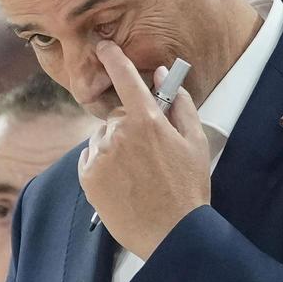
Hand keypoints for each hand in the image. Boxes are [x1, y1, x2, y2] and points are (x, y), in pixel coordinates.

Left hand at [78, 40, 209, 259]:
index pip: (125, 78)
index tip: (104, 47)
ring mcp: (100, 156)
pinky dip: (101, 165)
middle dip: (129, 127)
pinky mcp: (87, 177)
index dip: (113, 58)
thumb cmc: (187, 188)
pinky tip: (122, 183)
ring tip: (136, 175)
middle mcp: (118, 134)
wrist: (170, 234)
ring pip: (102, 139)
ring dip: (115, 148)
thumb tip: (161, 75)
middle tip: (149, 155)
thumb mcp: (195, 142)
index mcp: (146, 121)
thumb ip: (179, 103)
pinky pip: (90, 159)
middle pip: (117, 117)